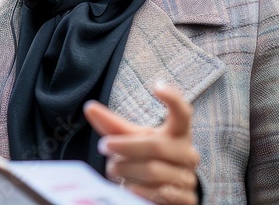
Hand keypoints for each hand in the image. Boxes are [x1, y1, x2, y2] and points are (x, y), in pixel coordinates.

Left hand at [83, 83, 199, 204]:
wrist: (165, 191)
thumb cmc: (148, 157)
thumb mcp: (132, 139)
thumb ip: (112, 126)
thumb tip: (89, 107)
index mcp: (178, 133)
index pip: (183, 113)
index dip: (174, 99)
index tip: (158, 86)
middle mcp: (188, 153)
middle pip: (156, 145)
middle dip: (125, 146)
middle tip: (104, 147)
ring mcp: (188, 177)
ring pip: (154, 171)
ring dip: (127, 171)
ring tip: (114, 170)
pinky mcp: (187, 199)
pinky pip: (161, 194)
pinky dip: (140, 190)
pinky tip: (128, 187)